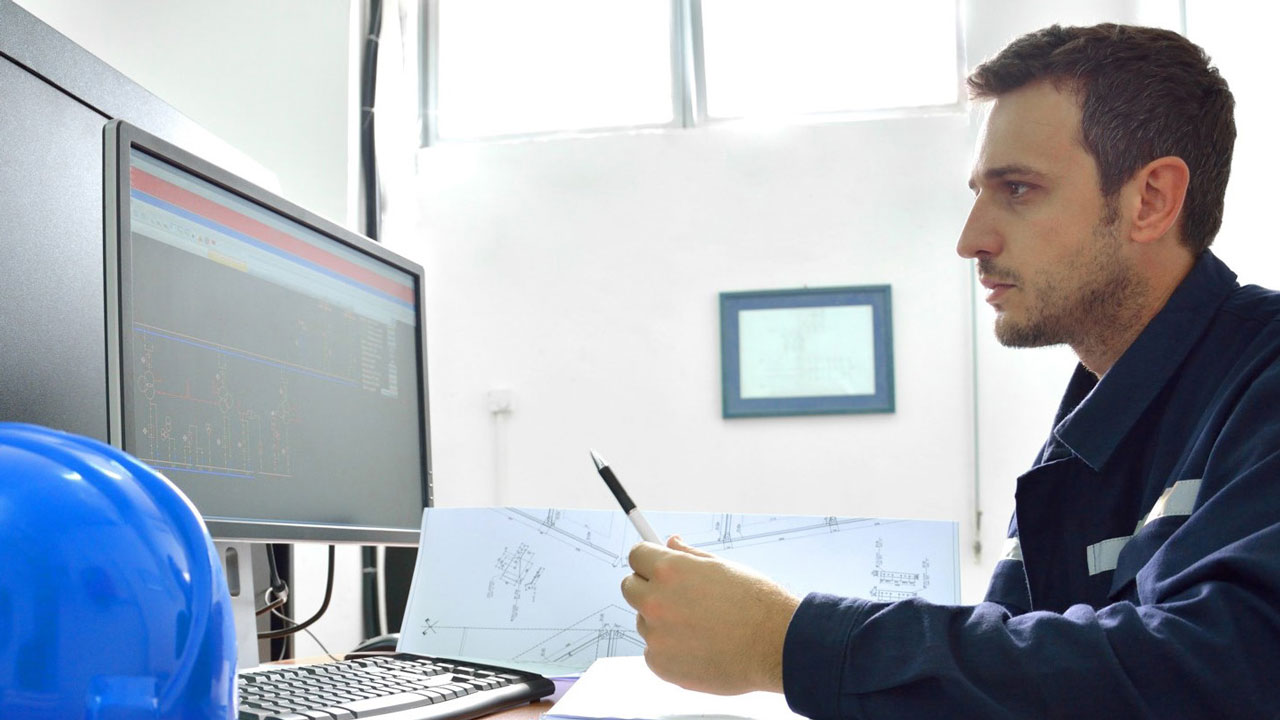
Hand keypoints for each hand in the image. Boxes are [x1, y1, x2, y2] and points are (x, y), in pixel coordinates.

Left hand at [620, 535, 799, 694]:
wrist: (775, 645)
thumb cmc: (756, 604)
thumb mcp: (722, 567)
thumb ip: (688, 556)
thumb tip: (671, 544)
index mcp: (669, 570)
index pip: (636, 555)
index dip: (647, 560)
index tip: (653, 566)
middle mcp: (656, 600)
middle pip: (630, 587)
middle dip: (647, 588)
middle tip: (675, 597)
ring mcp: (656, 635)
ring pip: (643, 621)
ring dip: (660, 621)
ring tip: (698, 626)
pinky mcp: (660, 664)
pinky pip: (653, 652)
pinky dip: (669, 650)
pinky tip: (698, 647)